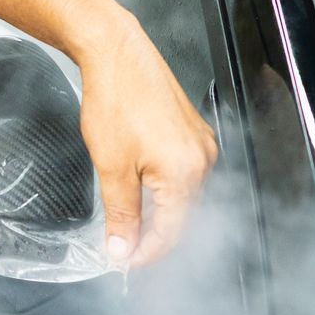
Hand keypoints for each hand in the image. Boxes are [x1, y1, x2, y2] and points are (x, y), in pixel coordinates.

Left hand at [77, 17, 217, 267]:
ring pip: (184, 197)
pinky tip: (142, 192)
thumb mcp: (111, 167)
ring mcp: (202, 144)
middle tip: (123, 247)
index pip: (171, 233)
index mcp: (186, 172)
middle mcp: (202, 159)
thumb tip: (122, 248)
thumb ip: (121, 214)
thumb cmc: (116, 99)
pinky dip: (165, 191)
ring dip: (159, 214)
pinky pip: (184, 174)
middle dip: (153, 237)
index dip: (146, 254)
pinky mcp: (194, 132)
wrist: (117, 53)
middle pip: (182, 217)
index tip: (124, 261)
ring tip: (129, 222)